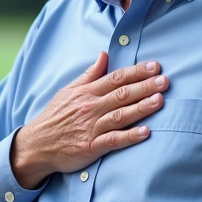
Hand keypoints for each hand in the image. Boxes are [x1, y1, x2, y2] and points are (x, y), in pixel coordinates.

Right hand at [11, 51, 166, 188]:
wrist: (37, 144)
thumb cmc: (56, 117)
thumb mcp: (69, 91)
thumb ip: (89, 74)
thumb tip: (104, 55)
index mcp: (87, 93)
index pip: (115, 78)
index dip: (136, 72)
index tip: (156, 66)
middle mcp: (90, 108)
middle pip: (121, 94)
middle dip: (144, 86)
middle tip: (165, 81)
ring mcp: (90, 128)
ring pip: (119, 115)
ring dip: (140, 108)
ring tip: (159, 100)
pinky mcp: (90, 147)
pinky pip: (112, 141)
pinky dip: (129, 137)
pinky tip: (145, 133)